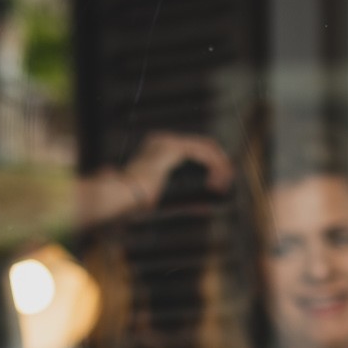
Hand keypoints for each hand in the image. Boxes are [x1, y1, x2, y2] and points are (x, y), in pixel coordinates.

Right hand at [76, 131, 234, 226]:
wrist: (121, 195)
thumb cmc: (135, 199)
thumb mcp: (165, 197)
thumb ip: (184, 199)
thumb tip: (206, 208)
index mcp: (159, 148)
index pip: (193, 148)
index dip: (211, 163)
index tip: (218, 183)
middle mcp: (163, 140)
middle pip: (203, 144)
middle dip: (219, 162)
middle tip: (226, 181)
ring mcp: (167, 142)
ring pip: (205, 147)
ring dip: (219, 165)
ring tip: (224, 183)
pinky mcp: (172, 149)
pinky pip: (202, 153)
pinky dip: (214, 165)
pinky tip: (218, 180)